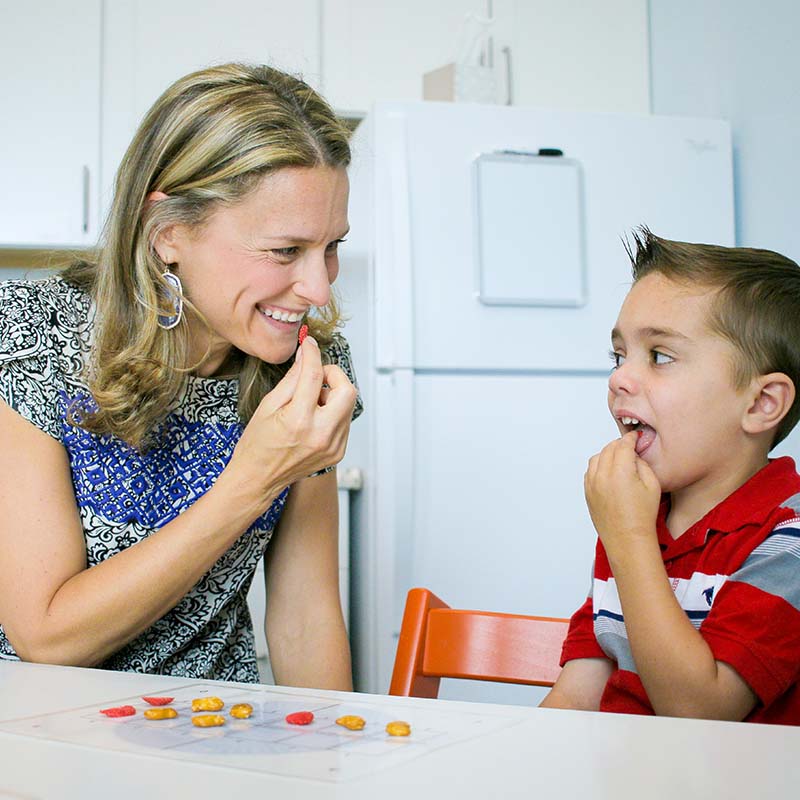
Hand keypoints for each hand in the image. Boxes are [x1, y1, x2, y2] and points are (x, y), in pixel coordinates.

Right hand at [225, 336, 357, 508]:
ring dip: (333, 395)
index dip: (313, 354)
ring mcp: (333, 446)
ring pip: (348, 405)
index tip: (310, 345)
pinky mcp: (337, 452)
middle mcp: (321, 434)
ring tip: (309, 402)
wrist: (257, 479)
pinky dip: (332, 411)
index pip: (314, 375)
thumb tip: (306, 356)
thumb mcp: (268, 405)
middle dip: (333, 376)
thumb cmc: (257, 444)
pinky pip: (344, 421)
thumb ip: (293, 379)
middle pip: (347, 390)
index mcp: (299, 420)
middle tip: (316, 377)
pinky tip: (312, 417)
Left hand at [584, 431, 660, 555]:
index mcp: (620, 471)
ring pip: (596, 458)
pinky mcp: (587, 492)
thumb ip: (642, 464)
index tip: (635, 437)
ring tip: (618, 459)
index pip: (623, 445)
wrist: (627, 538)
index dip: (631, 438)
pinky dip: (598, 466)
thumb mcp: (652, 485)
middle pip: (608, 449)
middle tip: (629, 447)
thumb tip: (633, 455)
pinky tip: (608, 471)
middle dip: (619, 445)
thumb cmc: (642, 516)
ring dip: (607, 454)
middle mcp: (602, 475)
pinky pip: (590, 471)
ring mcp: (592, 484)